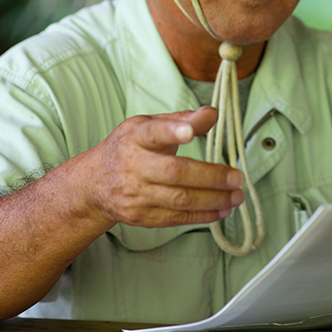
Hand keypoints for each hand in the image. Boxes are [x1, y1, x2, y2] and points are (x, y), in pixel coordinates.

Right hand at [83, 107, 244, 227]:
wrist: (94, 183)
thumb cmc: (129, 148)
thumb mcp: (148, 125)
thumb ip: (182, 118)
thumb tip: (212, 113)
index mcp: (135, 137)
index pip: (154, 133)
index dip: (173, 132)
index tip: (190, 132)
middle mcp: (133, 166)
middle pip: (175, 172)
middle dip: (210, 176)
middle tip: (237, 177)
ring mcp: (135, 195)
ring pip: (180, 200)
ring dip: (213, 199)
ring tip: (237, 196)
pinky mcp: (141, 217)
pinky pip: (177, 218)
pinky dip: (203, 215)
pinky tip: (222, 209)